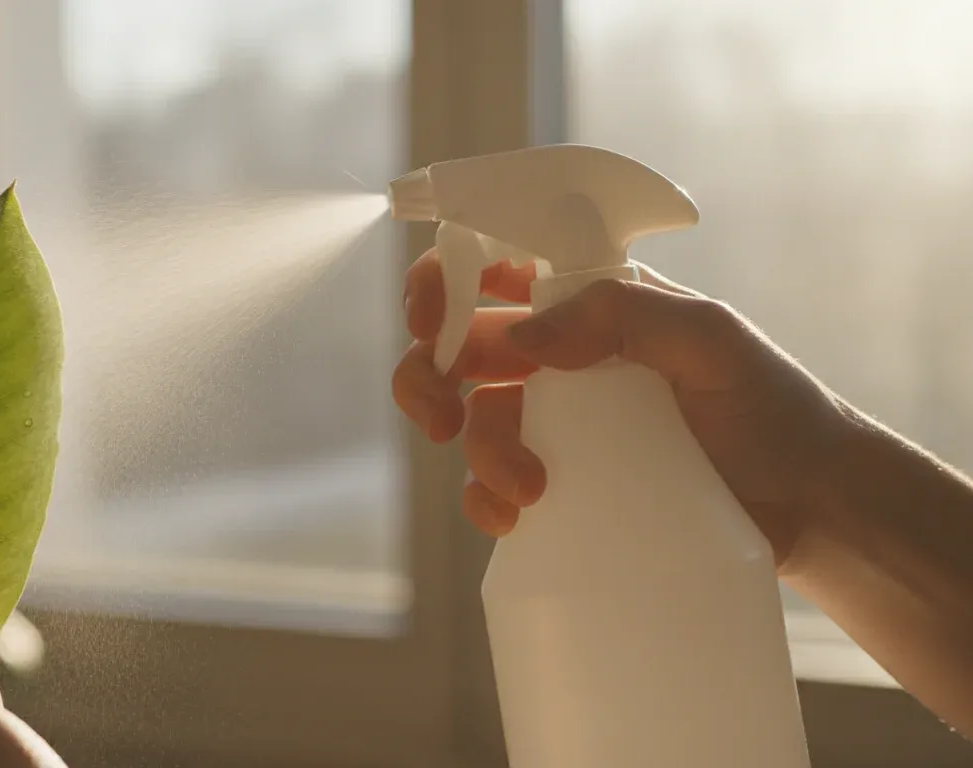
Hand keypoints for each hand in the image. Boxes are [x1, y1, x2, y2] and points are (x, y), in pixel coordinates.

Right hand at [391, 250, 850, 570]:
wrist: (810, 508)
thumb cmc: (772, 408)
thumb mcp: (711, 340)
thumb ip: (623, 315)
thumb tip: (522, 336)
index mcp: (589, 301)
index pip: (494, 266)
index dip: (443, 280)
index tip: (429, 319)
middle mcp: (563, 355)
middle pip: (458, 346)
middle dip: (426, 375)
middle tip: (440, 416)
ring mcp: (559, 422)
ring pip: (472, 420)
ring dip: (479, 452)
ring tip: (528, 489)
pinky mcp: (562, 482)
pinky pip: (493, 486)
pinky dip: (485, 500)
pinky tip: (515, 517)